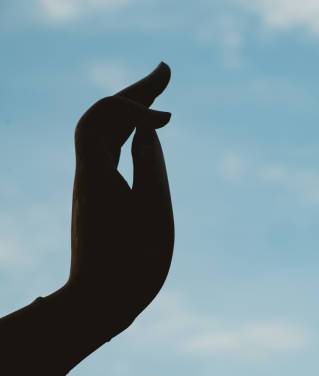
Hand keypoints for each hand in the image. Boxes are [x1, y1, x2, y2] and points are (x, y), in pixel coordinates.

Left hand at [67, 62, 173, 336]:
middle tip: (165, 70)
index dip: (137, 104)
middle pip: (103, 116)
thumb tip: (147, 129)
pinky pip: (110, 150)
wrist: (101, 302)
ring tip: (159, 93)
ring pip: (106, 132)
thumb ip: (151, 164)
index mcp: (97, 173)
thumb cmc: (131, 263)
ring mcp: (92, 183)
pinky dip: (129, 132)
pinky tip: (146, 133)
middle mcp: (88, 172)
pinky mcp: (99, 196)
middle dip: (135, 92)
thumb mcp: (152, 211)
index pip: (106, 116)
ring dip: (131, 109)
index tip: (170, 118)